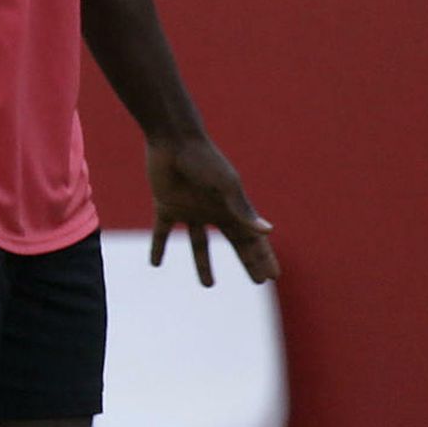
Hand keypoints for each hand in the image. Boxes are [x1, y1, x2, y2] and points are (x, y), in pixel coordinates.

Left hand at [147, 138, 277, 285]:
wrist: (173, 141)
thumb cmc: (204, 161)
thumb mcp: (226, 187)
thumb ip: (243, 210)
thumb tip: (268, 231)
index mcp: (231, 207)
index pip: (252, 239)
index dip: (263, 258)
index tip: (273, 277)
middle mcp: (213, 211)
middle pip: (234, 244)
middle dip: (247, 262)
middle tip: (258, 281)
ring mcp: (190, 209)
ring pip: (199, 243)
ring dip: (203, 264)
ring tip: (209, 286)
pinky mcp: (166, 205)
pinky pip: (162, 232)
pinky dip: (158, 247)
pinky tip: (154, 263)